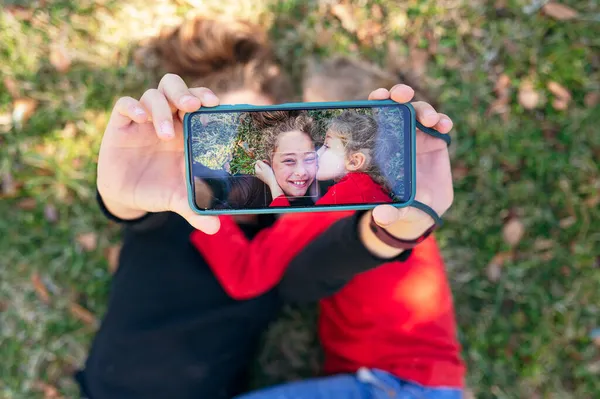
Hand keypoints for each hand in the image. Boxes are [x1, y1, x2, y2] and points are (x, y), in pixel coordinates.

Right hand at [96, 73, 220, 233]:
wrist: (127, 196)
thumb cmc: (159, 189)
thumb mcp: (178, 199)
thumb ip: (196, 209)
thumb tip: (215, 228)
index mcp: (187, 130)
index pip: (198, 102)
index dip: (206, 96)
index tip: (216, 103)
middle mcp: (167, 119)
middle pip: (176, 87)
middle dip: (185, 92)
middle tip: (193, 106)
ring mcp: (144, 119)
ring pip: (154, 95)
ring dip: (161, 109)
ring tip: (164, 134)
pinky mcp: (121, 124)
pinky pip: (124, 105)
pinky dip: (132, 107)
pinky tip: (139, 118)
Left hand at [255, 160, 284, 197]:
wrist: (273, 182)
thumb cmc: (269, 174)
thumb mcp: (264, 166)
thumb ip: (260, 162)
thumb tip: (257, 161)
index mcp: (256, 171)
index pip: (257, 163)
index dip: (261, 162)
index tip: (266, 163)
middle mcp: (257, 174)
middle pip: (259, 166)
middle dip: (264, 165)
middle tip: (268, 165)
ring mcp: (260, 176)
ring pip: (262, 169)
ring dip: (266, 168)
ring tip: (270, 169)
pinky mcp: (264, 178)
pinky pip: (264, 172)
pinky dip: (267, 171)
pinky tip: (270, 172)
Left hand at [361, 85, 453, 255]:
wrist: (423, 210)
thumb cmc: (399, 205)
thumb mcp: (394, 211)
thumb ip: (389, 213)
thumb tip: (382, 216)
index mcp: (377, 145)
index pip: (371, 117)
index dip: (373, 103)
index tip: (378, 97)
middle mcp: (395, 135)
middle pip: (394, 106)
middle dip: (397, 94)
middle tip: (403, 95)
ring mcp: (416, 135)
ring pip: (418, 111)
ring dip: (424, 109)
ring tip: (431, 120)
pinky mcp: (435, 139)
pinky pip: (440, 123)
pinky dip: (442, 120)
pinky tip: (444, 126)